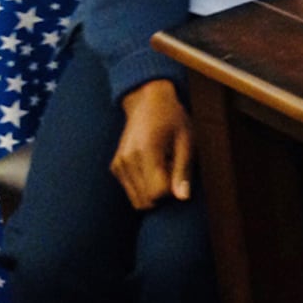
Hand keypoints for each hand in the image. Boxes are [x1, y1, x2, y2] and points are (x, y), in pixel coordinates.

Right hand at [111, 79, 194, 210]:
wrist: (148, 101)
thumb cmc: (173, 119)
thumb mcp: (186, 140)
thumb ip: (183, 170)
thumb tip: (183, 198)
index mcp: (146, 151)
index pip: (156, 193)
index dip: (172, 190)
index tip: (178, 172)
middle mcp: (127, 160)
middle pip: (145, 201)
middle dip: (163, 194)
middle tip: (172, 170)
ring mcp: (118, 164)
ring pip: (137, 200)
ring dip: (153, 192)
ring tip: (164, 168)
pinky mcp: (116, 167)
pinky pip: (132, 191)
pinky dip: (144, 186)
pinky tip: (153, 167)